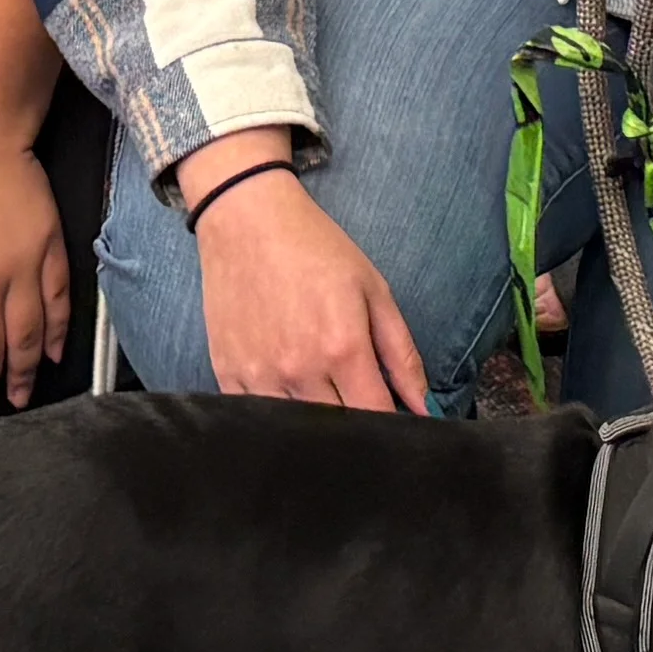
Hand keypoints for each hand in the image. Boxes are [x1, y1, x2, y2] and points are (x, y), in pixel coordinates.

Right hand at [187, 140, 430, 411]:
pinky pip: (256, 418)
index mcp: (342, 348)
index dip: (391, 428)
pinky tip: (285, 390)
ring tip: (322, 397)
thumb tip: (426, 409)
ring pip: (296, 430)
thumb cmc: (316, 249)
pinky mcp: (227, 373)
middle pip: (337, 431)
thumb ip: (402, 354)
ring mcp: (259, 375)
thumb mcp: (373, 291)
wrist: (246, 220)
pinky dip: (275, 416)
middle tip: (357, 404)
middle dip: (355, 428)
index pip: (376, 418)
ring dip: (314, 425)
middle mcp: (299, 370)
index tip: (395, 424)